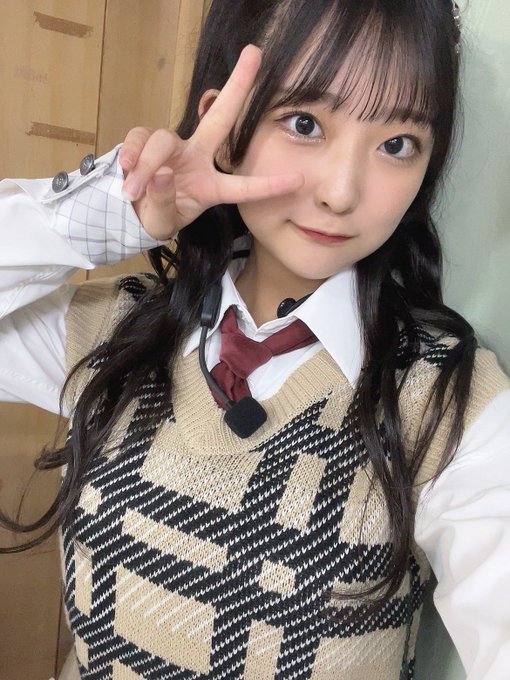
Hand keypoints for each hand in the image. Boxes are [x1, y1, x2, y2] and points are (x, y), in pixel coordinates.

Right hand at [118, 45, 302, 240]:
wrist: (129, 215)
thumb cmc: (157, 217)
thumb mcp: (163, 221)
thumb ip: (163, 203)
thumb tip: (162, 173)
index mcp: (211, 187)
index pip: (243, 186)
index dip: (269, 185)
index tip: (299, 180)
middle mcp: (197, 159)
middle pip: (220, 118)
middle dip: (238, 86)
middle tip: (255, 54)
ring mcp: (173, 148)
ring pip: (163, 140)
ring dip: (147, 163)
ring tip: (134, 189)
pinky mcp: (145, 142)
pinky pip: (139, 139)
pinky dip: (131, 155)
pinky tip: (127, 174)